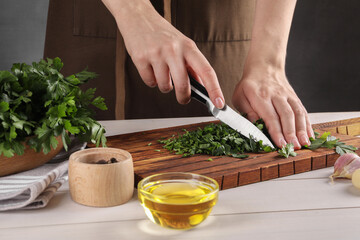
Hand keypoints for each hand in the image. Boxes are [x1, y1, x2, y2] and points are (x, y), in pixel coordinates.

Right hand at [106, 0, 224, 107]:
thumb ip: (192, 65)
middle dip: (183, 97)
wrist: (139, 18)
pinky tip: (151, 68)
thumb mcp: (183, 45)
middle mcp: (174, 50)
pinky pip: (149, 82)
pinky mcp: (141, 58)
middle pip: (183, 85)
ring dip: (164, 85)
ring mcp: (157, 54)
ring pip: (164, 86)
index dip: (214, 89)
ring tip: (161, 71)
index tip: (219, 103)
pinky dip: (151, 80)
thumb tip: (202, 86)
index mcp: (188, 47)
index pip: (206, 71)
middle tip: (183, 97)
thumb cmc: (162, 34)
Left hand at [232, 67, 313, 148]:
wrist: (265, 66)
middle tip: (294, 147)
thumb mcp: (240, 97)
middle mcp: (276, 95)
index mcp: (260, 96)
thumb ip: (246, 111)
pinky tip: (309, 135)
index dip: (276, 131)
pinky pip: (303, 111)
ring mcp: (288, 96)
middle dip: (291, 133)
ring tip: (304, 143)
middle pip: (286, 115)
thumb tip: (253, 125)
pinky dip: (307, 124)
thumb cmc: (249, 85)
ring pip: (297, 113)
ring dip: (302, 129)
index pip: (270, 116)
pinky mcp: (295, 97)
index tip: (280, 144)